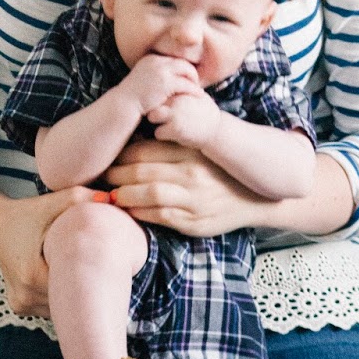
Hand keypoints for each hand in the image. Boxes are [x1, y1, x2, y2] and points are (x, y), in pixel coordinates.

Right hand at [0, 186, 97, 318]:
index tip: (103, 266)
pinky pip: (48, 309)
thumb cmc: (27, 213)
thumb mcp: (52, 203)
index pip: (73, 287)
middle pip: (67, 301)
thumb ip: (81, 199)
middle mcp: (24, 295)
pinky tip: (62, 279)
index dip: (91, 277)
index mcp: (32, 275)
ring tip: (79, 272)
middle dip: (83, 287)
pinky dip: (57, 297)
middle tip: (97, 269)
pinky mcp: (19, 306)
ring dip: (69, 294)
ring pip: (58, 309)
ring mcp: (20, 303)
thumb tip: (110, 198)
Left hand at [103, 138, 264, 236]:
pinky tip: (130, 210)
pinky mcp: (194, 222)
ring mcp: (194, 200)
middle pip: (142, 171)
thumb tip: (138, 135)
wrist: (256, 199)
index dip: (122, 153)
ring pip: (148, 195)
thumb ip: (176, 142)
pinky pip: (159, 217)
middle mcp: (193, 174)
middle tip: (103, 176)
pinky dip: (140, 214)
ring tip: (111, 195)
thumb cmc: (221, 170)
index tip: (111, 155)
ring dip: (124, 196)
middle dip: (116, 175)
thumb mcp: (204, 149)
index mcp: (192, 151)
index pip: (146, 149)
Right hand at [124, 54, 199, 119]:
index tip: (187, 77)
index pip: (172, 59)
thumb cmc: (134, 96)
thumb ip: (155, 74)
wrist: (125, 104)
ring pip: (187, 70)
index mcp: (151, 58)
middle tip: (196, 82)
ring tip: (198, 88)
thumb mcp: (143, 78)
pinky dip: (194, 89)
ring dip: (194, 80)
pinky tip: (198, 95)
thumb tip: (167, 77)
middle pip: (182, 62)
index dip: (182, 68)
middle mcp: (157, 61)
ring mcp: (161, 71)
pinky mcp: (166, 83)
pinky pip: (186, 84)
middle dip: (191, 72)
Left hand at [152, 90, 220, 149]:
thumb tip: (171, 80)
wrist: (217, 130)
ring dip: (156, 121)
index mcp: (182, 90)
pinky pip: (158, 133)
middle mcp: (178, 101)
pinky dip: (162, 134)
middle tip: (160, 114)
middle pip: (153, 101)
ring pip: (152, 116)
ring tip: (164, 123)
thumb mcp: (198, 94)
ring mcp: (176, 115)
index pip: (161, 89)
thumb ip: (185, 88)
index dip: (160, 97)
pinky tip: (171, 134)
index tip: (162, 103)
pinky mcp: (175, 129)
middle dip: (154, 107)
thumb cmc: (206, 112)